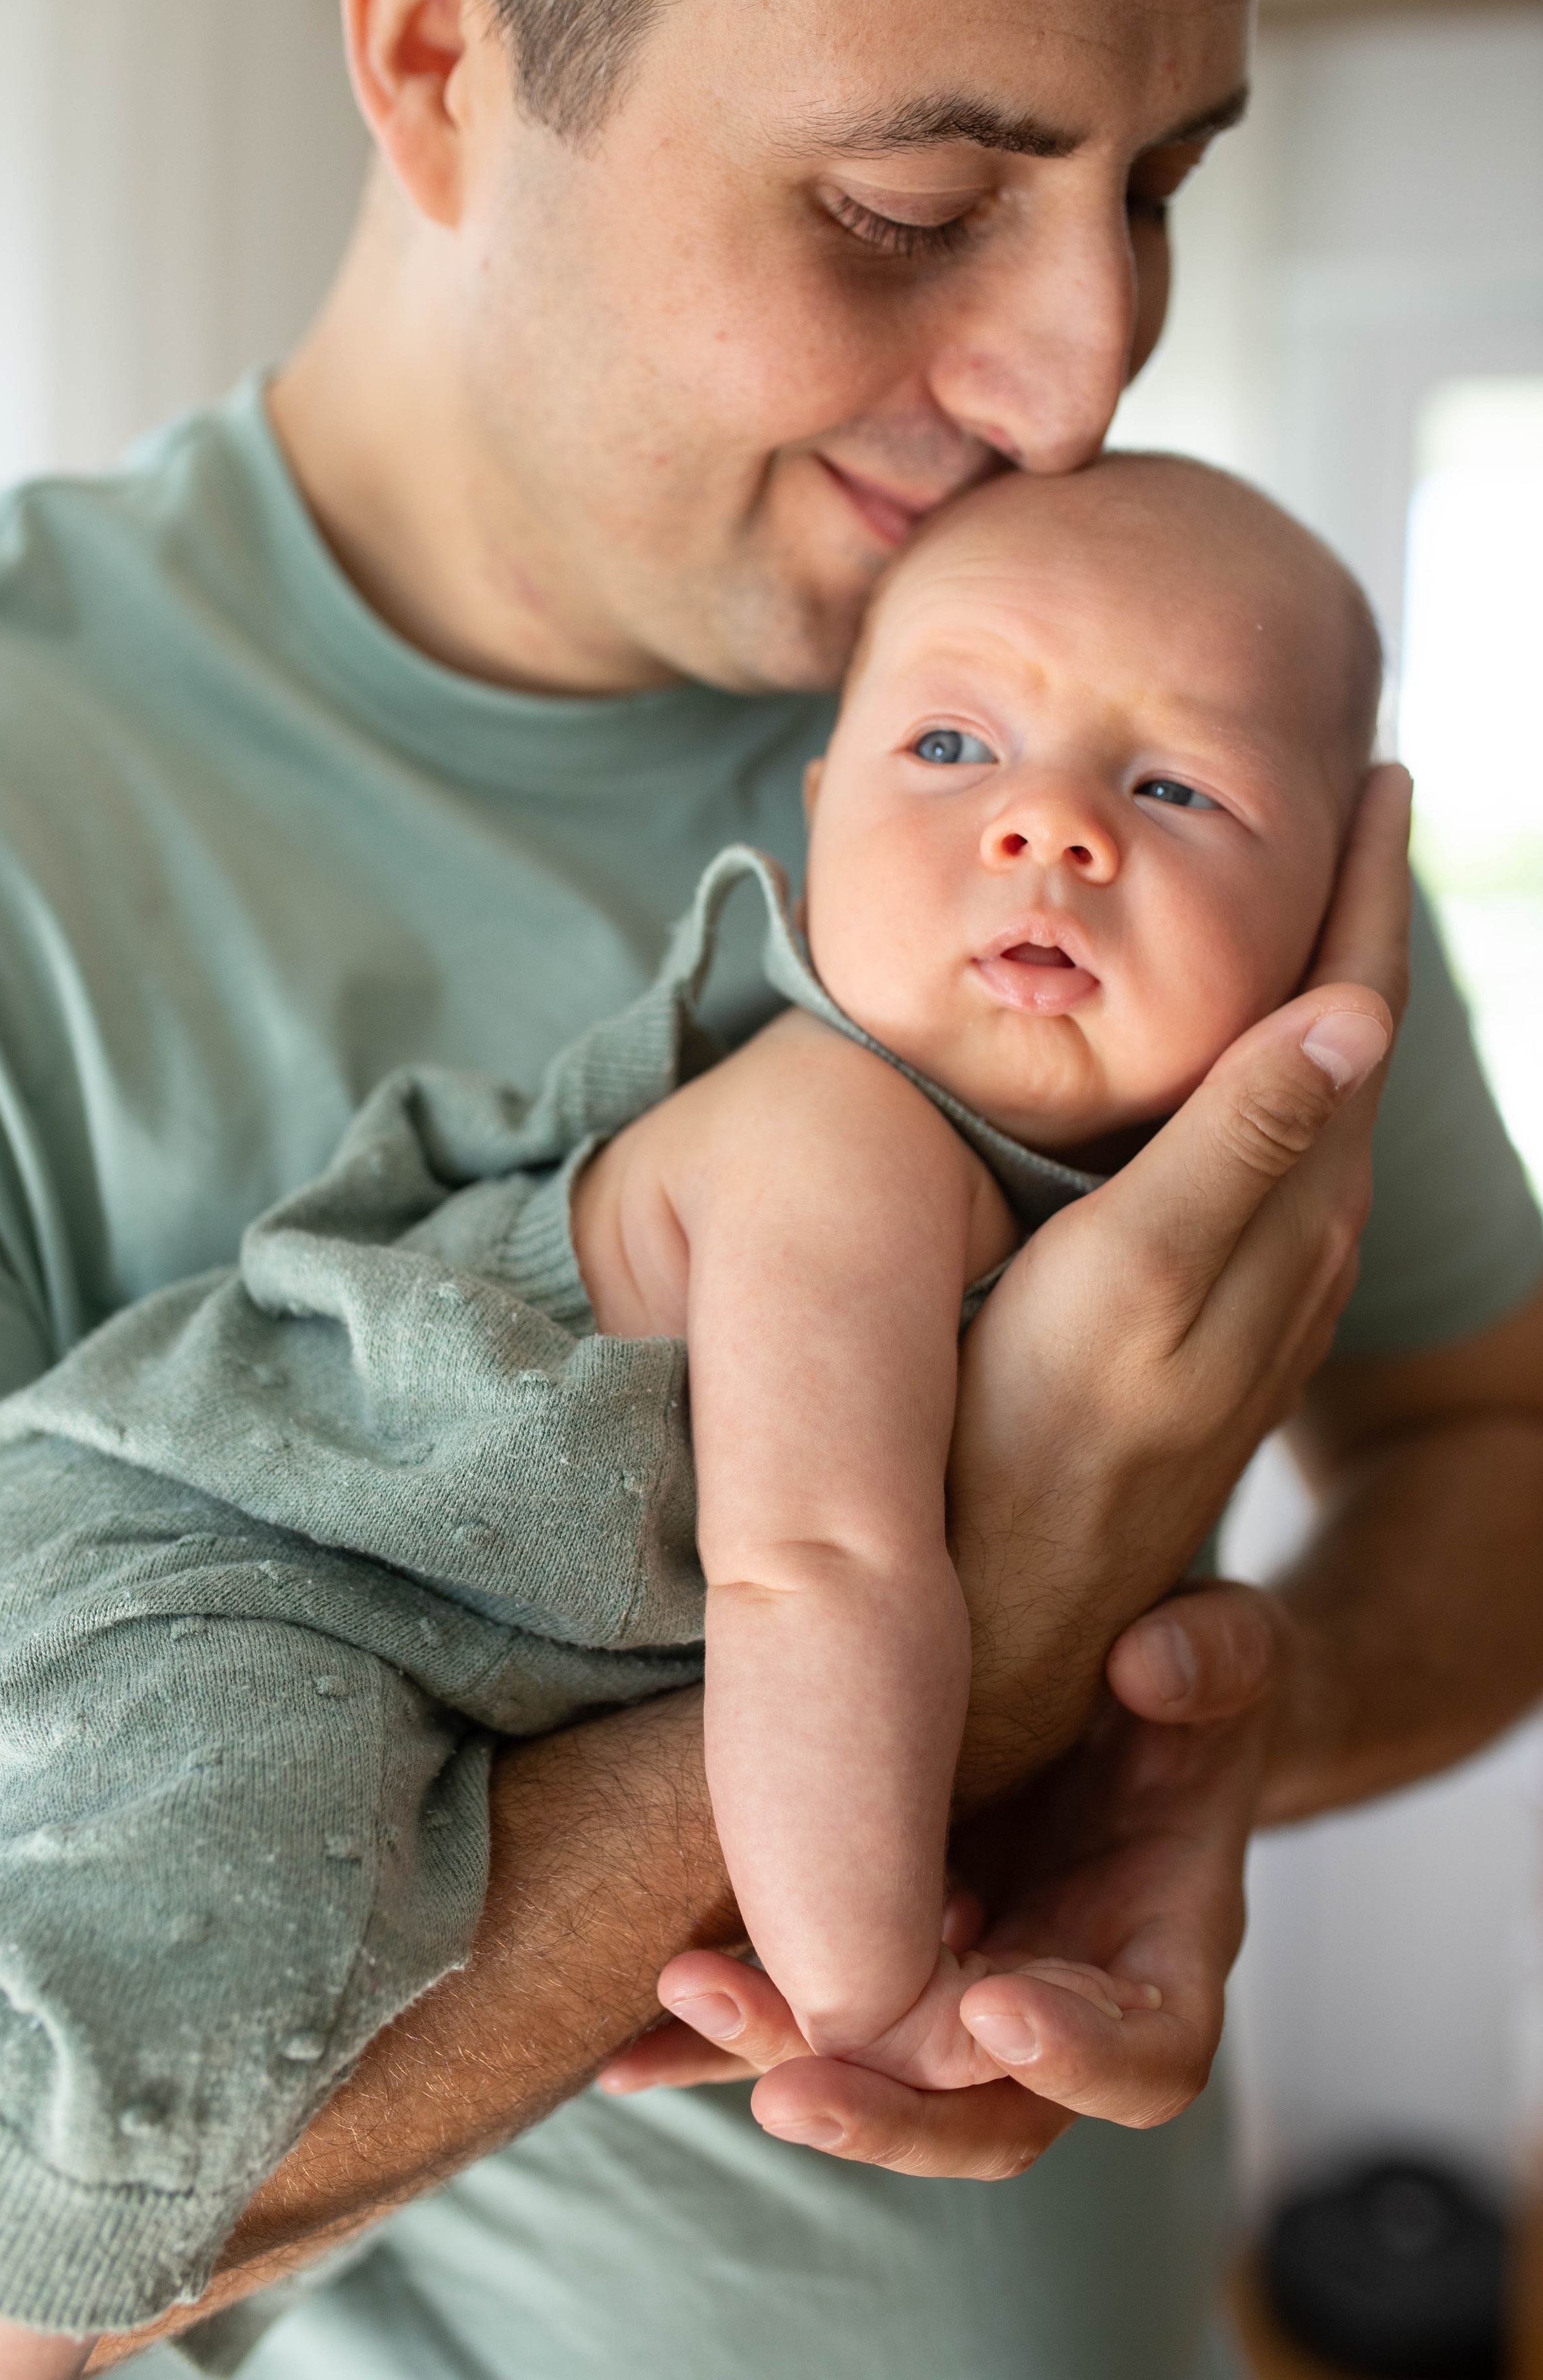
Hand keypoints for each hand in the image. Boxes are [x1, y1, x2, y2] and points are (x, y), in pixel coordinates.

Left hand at [601, 1581, 1285, 2177]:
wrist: (1118, 1693)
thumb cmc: (1193, 1684)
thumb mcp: (1227, 1650)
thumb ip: (1211, 1656)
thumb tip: (1149, 1670)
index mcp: (1164, 1958)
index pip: (1147, 2061)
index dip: (1081, 2056)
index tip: (996, 2012)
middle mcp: (1063, 2006)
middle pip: (991, 2122)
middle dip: (894, 2117)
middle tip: (796, 2090)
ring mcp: (967, 1994)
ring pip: (883, 2085)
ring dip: (784, 2060)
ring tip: (692, 2000)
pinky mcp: (885, 1964)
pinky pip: (809, 2023)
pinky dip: (718, 2044)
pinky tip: (621, 2048)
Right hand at [948, 763, 1409, 1802]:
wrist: (1012, 1615)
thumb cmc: (1041, 1445)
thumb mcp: (1138, 1288)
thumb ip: (1237, 1151)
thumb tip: (1354, 1013)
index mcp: (1285, 1214)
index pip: (1350, 1014)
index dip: (1363, 891)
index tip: (1374, 772)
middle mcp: (1293, 1245)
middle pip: (1341, 1042)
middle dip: (1344, 915)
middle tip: (1336, 799)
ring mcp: (1252, 1289)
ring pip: (1302, 1101)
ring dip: (1307, 988)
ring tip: (1288, 898)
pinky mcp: (1203, 1320)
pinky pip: (1259, 1155)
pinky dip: (1256, 1072)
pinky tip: (1216, 1062)